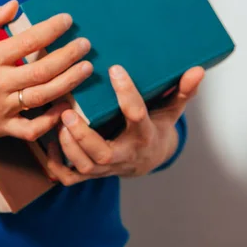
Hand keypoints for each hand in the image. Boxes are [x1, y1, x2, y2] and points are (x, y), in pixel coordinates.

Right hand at [0, 0, 92, 145]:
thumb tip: (14, 5)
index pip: (26, 41)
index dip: (51, 29)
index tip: (67, 20)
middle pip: (41, 70)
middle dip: (68, 55)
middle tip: (85, 45)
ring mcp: (0, 109)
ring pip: (42, 97)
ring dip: (68, 82)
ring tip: (86, 69)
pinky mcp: (2, 129)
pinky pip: (31, 130)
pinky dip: (50, 121)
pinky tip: (65, 107)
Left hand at [46, 65, 204, 184]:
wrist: (147, 160)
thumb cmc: (155, 128)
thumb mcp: (170, 111)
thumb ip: (181, 92)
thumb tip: (198, 70)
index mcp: (143, 135)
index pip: (137, 115)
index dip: (127, 93)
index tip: (115, 68)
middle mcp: (124, 155)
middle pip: (102, 153)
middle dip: (83, 135)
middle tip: (68, 111)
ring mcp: (106, 168)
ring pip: (84, 166)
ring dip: (67, 146)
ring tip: (57, 119)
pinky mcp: (91, 174)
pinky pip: (70, 177)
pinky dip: (56, 164)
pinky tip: (48, 143)